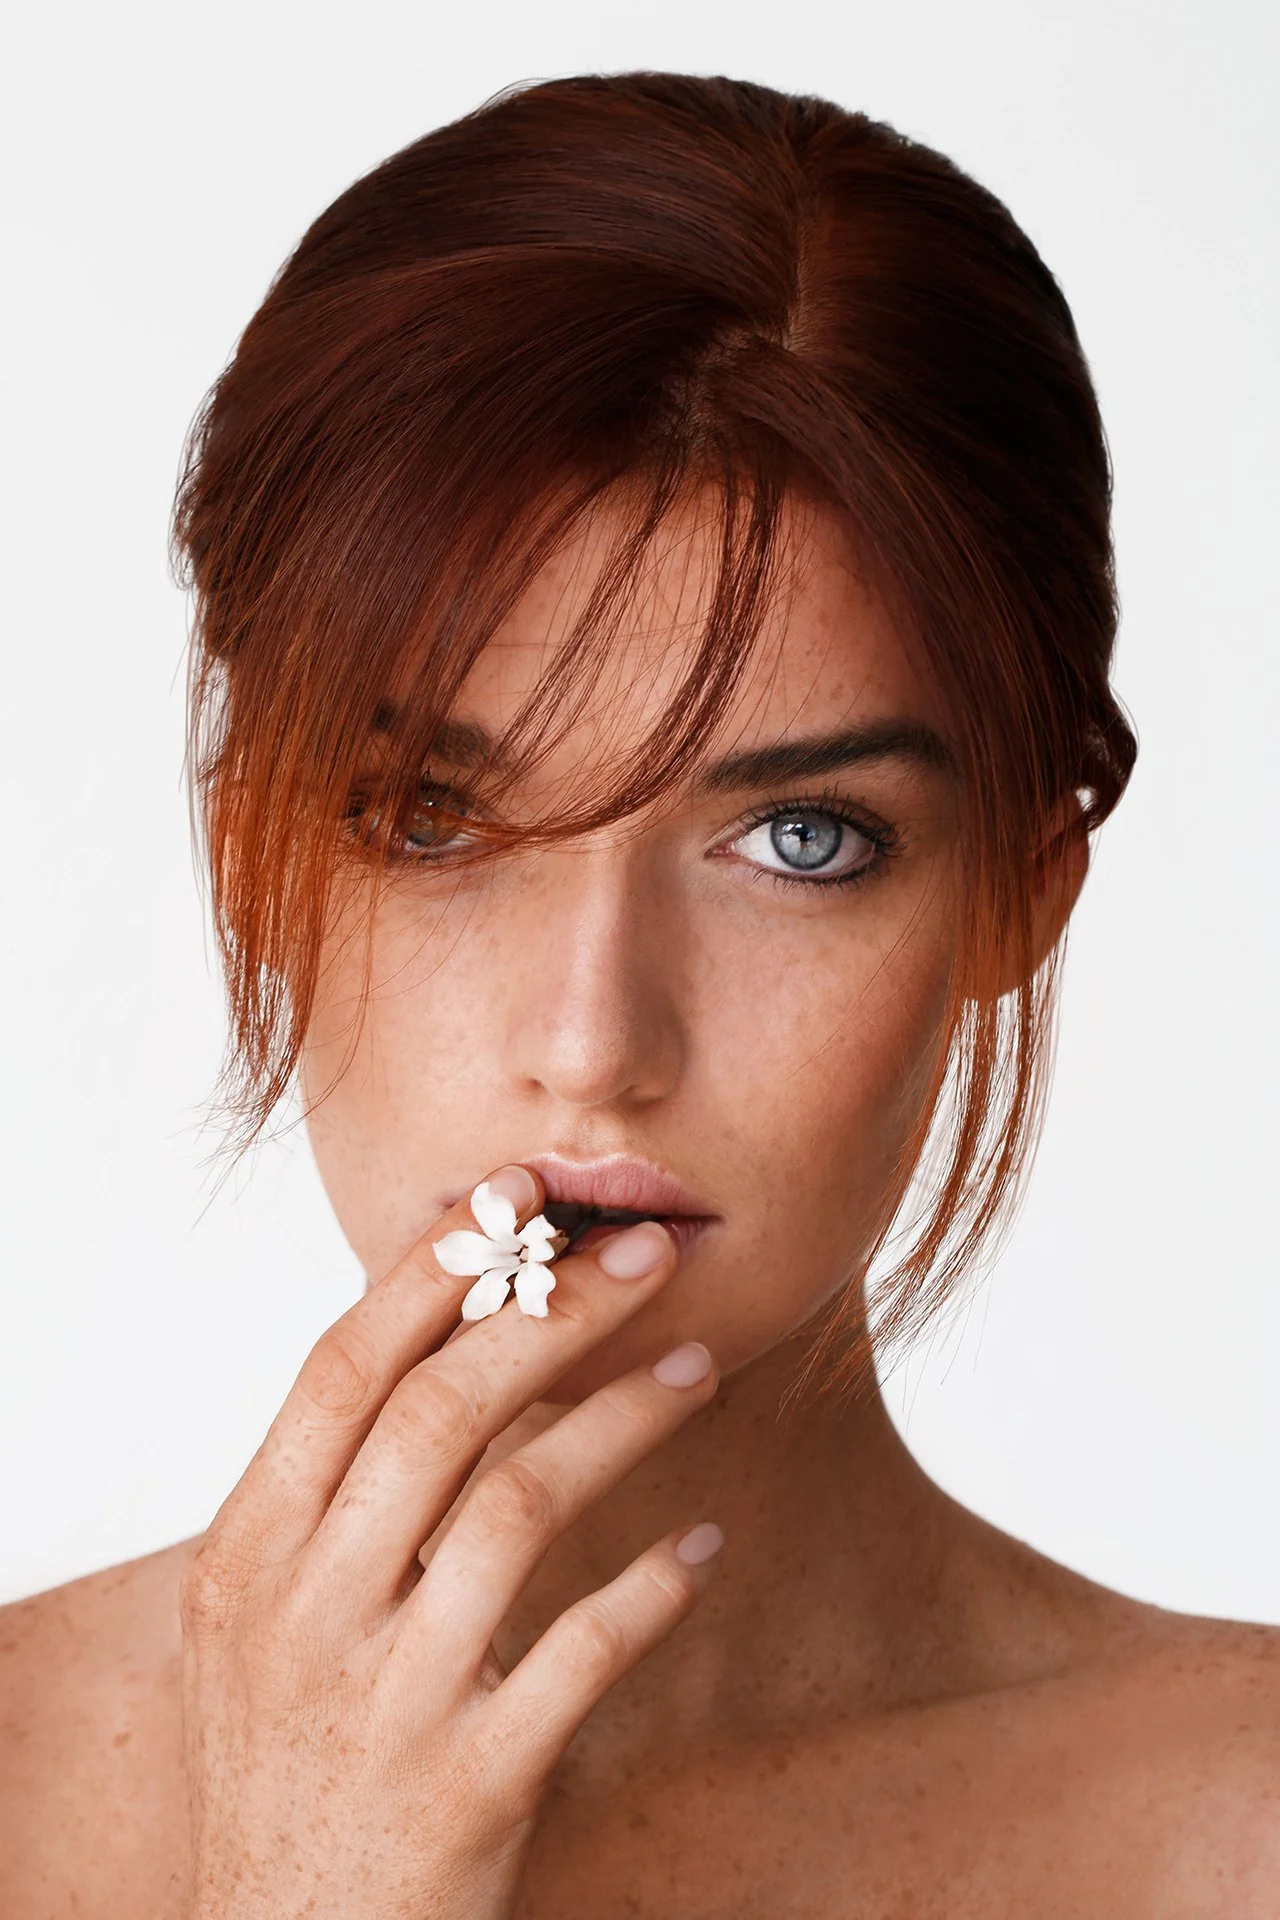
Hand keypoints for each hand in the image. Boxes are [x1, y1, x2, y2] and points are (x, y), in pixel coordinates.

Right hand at [178, 1164, 721, 1919]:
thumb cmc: (291, 1760)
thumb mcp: (266, 1623)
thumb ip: (331, 1496)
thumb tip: (443, 1342)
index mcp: (249, 1553)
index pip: (339, 1372)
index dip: (431, 1272)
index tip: (516, 1198)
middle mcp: (306, 1614)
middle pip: (440, 1413)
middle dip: (554, 1314)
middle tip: (648, 1256)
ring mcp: (386, 1703)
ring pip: (520, 1506)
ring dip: (623, 1420)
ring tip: (698, 1370)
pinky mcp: (471, 1786)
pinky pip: (583, 1653)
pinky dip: (656, 1586)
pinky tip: (707, 1544)